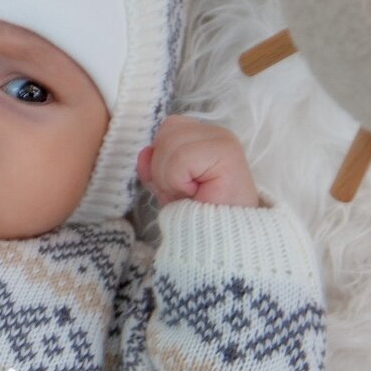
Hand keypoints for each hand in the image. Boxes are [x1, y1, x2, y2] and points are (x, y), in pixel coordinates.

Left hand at [137, 115, 259, 207]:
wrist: (224, 241)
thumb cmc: (200, 217)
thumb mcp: (168, 187)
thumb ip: (154, 166)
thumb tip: (145, 152)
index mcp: (205, 137)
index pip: (169, 129)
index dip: (162, 160)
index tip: (180, 186)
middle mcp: (217, 133)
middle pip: (167, 132)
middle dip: (163, 169)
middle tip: (185, 192)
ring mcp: (223, 140)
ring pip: (170, 144)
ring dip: (170, 178)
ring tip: (191, 193)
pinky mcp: (225, 152)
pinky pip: (179, 159)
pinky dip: (177, 182)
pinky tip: (195, 193)